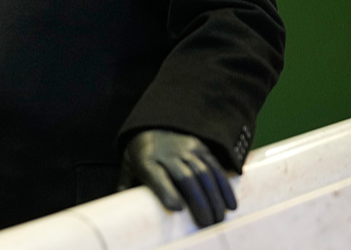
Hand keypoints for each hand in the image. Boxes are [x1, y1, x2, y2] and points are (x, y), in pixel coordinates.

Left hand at [117, 129, 236, 226]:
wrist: (150, 127)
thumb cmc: (139, 157)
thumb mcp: (128, 168)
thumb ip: (126, 186)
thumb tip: (121, 208)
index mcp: (146, 160)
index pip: (156, 175)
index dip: (167, 191)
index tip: (177, 208)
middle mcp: (167, 153)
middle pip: (186, 177)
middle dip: (199, 201)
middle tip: (207, 223)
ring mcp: (186, 148)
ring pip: (204, 172)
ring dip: (215, 197)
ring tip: (219, 218)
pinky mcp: (200, 146)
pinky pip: (215, 166)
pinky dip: (225, 186)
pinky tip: (230, 204)